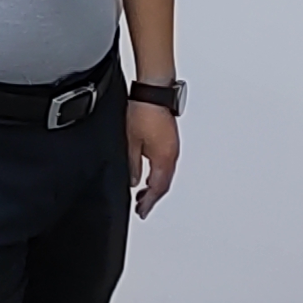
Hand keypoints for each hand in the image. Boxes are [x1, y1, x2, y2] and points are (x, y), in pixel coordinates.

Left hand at [126, 103, 180, 218]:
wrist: (154, 90)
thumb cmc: (144, 111)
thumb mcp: (131, 142)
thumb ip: (132, 165)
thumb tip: (134, 181)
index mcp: (164, 159)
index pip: (158, 188)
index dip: (149, 202)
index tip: (141, 211)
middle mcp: (172, 154)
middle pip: (164, 183)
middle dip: (153, 196)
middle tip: (141, 205)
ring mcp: (172, 146)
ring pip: (166, 173)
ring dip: (155, 184)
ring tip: (143, 191)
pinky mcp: (169, 138)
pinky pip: (166, 162)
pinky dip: (158, 172)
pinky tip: (149, 170)